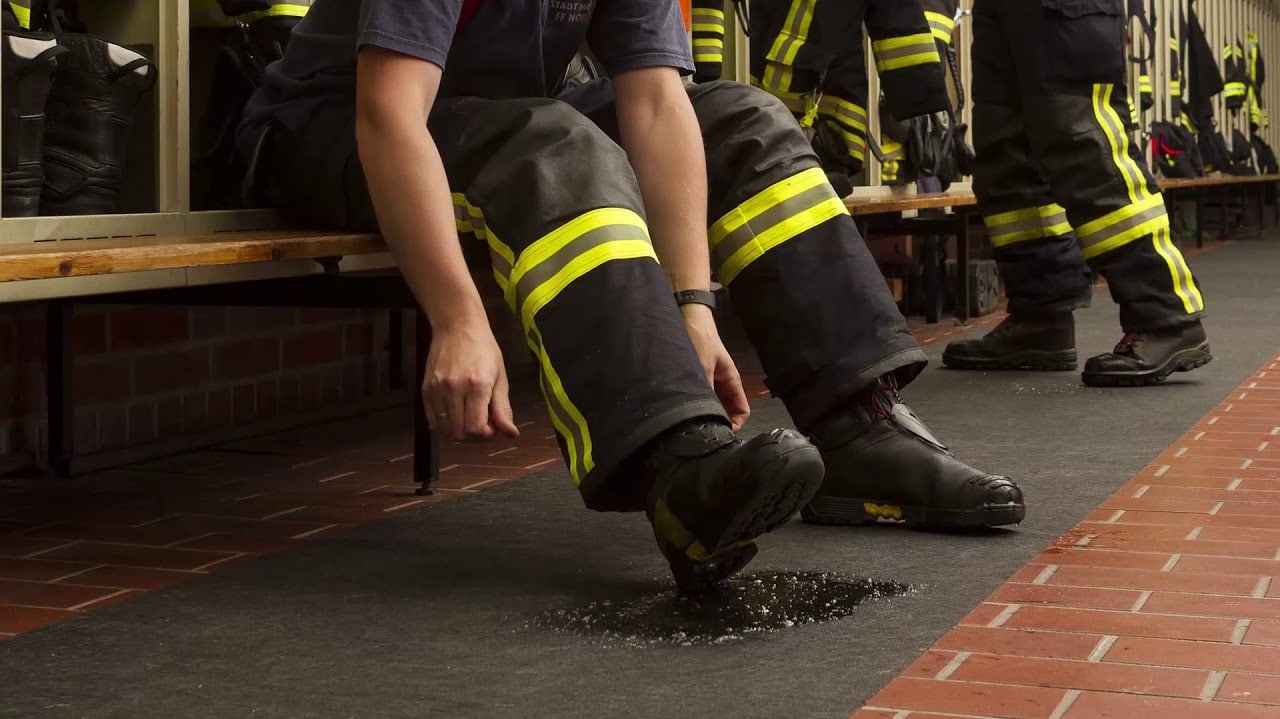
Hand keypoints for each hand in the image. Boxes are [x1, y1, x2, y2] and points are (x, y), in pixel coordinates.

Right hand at [423, 320, 519, 441]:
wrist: (457, 326)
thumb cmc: (484, 350)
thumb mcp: (500, 377)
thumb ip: (503, 408)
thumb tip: (511, 434)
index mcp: (477, 385)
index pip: (475, 428)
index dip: (485, 434)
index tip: (490, 426)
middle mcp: (454, 388)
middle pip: (459, 432)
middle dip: (472, 434)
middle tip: (479, 421)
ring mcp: (437, 388)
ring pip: (443, 428)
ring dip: (456, 429)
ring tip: (466, 415)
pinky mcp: (426, 388)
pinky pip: (431, 418)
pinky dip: (442, 422)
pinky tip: (453, 412)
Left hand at [680, 304, 749, 430]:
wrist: (686, 317)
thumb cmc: (699, 338)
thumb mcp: (702, 366)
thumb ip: (705, 390)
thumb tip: (703, 415)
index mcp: (731, 381)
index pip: (742, 411)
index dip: (735, 426)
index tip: (721, 436)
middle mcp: (721, 385)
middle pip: (726, 412)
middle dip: (719, 424)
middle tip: (703, 435)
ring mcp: (709, 383)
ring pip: (712, 407)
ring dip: (705, 416)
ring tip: (691, 426)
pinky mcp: (695, 380)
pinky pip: (699, 399)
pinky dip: (694, 407)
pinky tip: (682, 412)